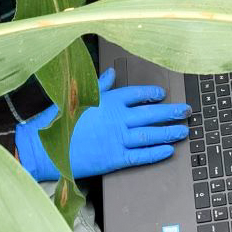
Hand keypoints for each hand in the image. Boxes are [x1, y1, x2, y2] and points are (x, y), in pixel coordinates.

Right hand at [15, 67, 189, 181]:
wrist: (45, 147)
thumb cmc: (60, 120)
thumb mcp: (79, 96)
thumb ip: (99, 85)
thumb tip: (111, 73)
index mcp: (110, 101)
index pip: (138, 94)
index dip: (153, 94)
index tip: (163, 95)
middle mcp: (118, 118)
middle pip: (151, 114)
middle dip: (171, 112)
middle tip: (186, 111)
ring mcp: (118, 138)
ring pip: (150, 134)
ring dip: (169, 131)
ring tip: (183, 130)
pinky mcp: (114, 158)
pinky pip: (141, 155)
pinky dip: (156, 152)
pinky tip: (168, 150)